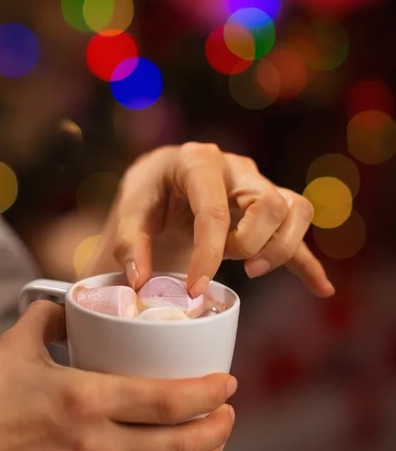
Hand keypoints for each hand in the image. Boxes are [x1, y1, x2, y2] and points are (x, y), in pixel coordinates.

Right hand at [0, 301, 235, 450]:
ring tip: (214, 444)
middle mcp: (95, 444)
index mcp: (87, 399)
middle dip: (217, 429)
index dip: (207, 393)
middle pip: (177, 445)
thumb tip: (73, 304)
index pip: (166, 400)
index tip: (227, 383)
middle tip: (228, 412)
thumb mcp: (18, 344)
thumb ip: (51, 315)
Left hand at [86, 143, 333, 297]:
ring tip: (251, 269)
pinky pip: (296, 231)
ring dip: (280, 246)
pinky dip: (308, 262)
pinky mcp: (267, 208)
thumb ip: (130, 243)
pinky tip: (321, 289)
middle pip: (271, 204)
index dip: (209, 255)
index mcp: (199, 162)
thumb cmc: (148, 192)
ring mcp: (257, 186)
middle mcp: (237, 168)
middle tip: (226, 263)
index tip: (195, 289)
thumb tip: (141, 282)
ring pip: (296, 209)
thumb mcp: (130, 210)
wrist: (163, 180)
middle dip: (251, 244)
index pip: (214, 210)